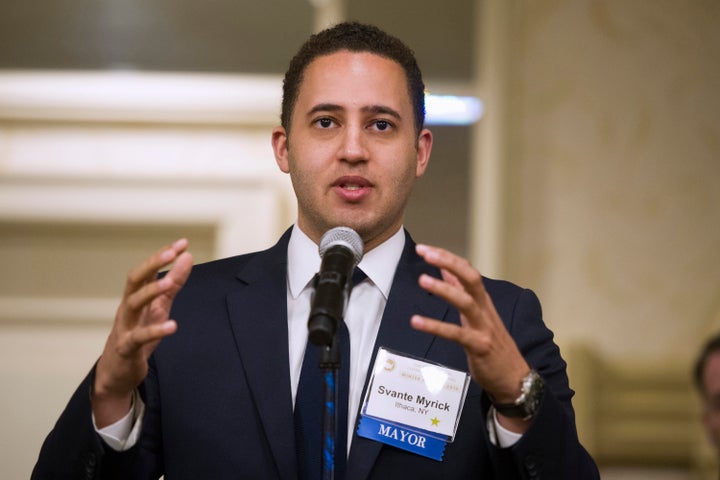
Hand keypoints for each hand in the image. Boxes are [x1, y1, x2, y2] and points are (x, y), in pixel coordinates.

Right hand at [92, 239, 192, 426]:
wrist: (118, 373)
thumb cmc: (138, 335)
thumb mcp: (159, 307)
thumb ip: (173, 284)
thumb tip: (187, 258)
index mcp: (135, 296)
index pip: (146, 270)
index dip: (162, 255)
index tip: (182, 243)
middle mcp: (127, 307)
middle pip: (134, 280)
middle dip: (152, 264)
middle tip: (172, 252)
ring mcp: (125, 327)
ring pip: (133, 303)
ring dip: (151, 291)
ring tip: (169, 283)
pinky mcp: (126, 348)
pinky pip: (138, 337)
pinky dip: (155, 331)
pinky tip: (172, 326)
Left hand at [410, 244, 531, 431]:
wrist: (515, 379)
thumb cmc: (494, 346)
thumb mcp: (477, 315)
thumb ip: (461, 293)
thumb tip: (446, 272)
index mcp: (483, 301)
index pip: (467, 271)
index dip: (447, 258)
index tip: (425, 248)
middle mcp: (485, 310)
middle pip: (471, 278)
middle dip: (449, 262)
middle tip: (425, 252)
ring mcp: (484, 328)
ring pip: (466, 302)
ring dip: (444, 289)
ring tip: (422, 279)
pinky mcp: (480, 347)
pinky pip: (456, 334)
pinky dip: (436, 326)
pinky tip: (416, 321)